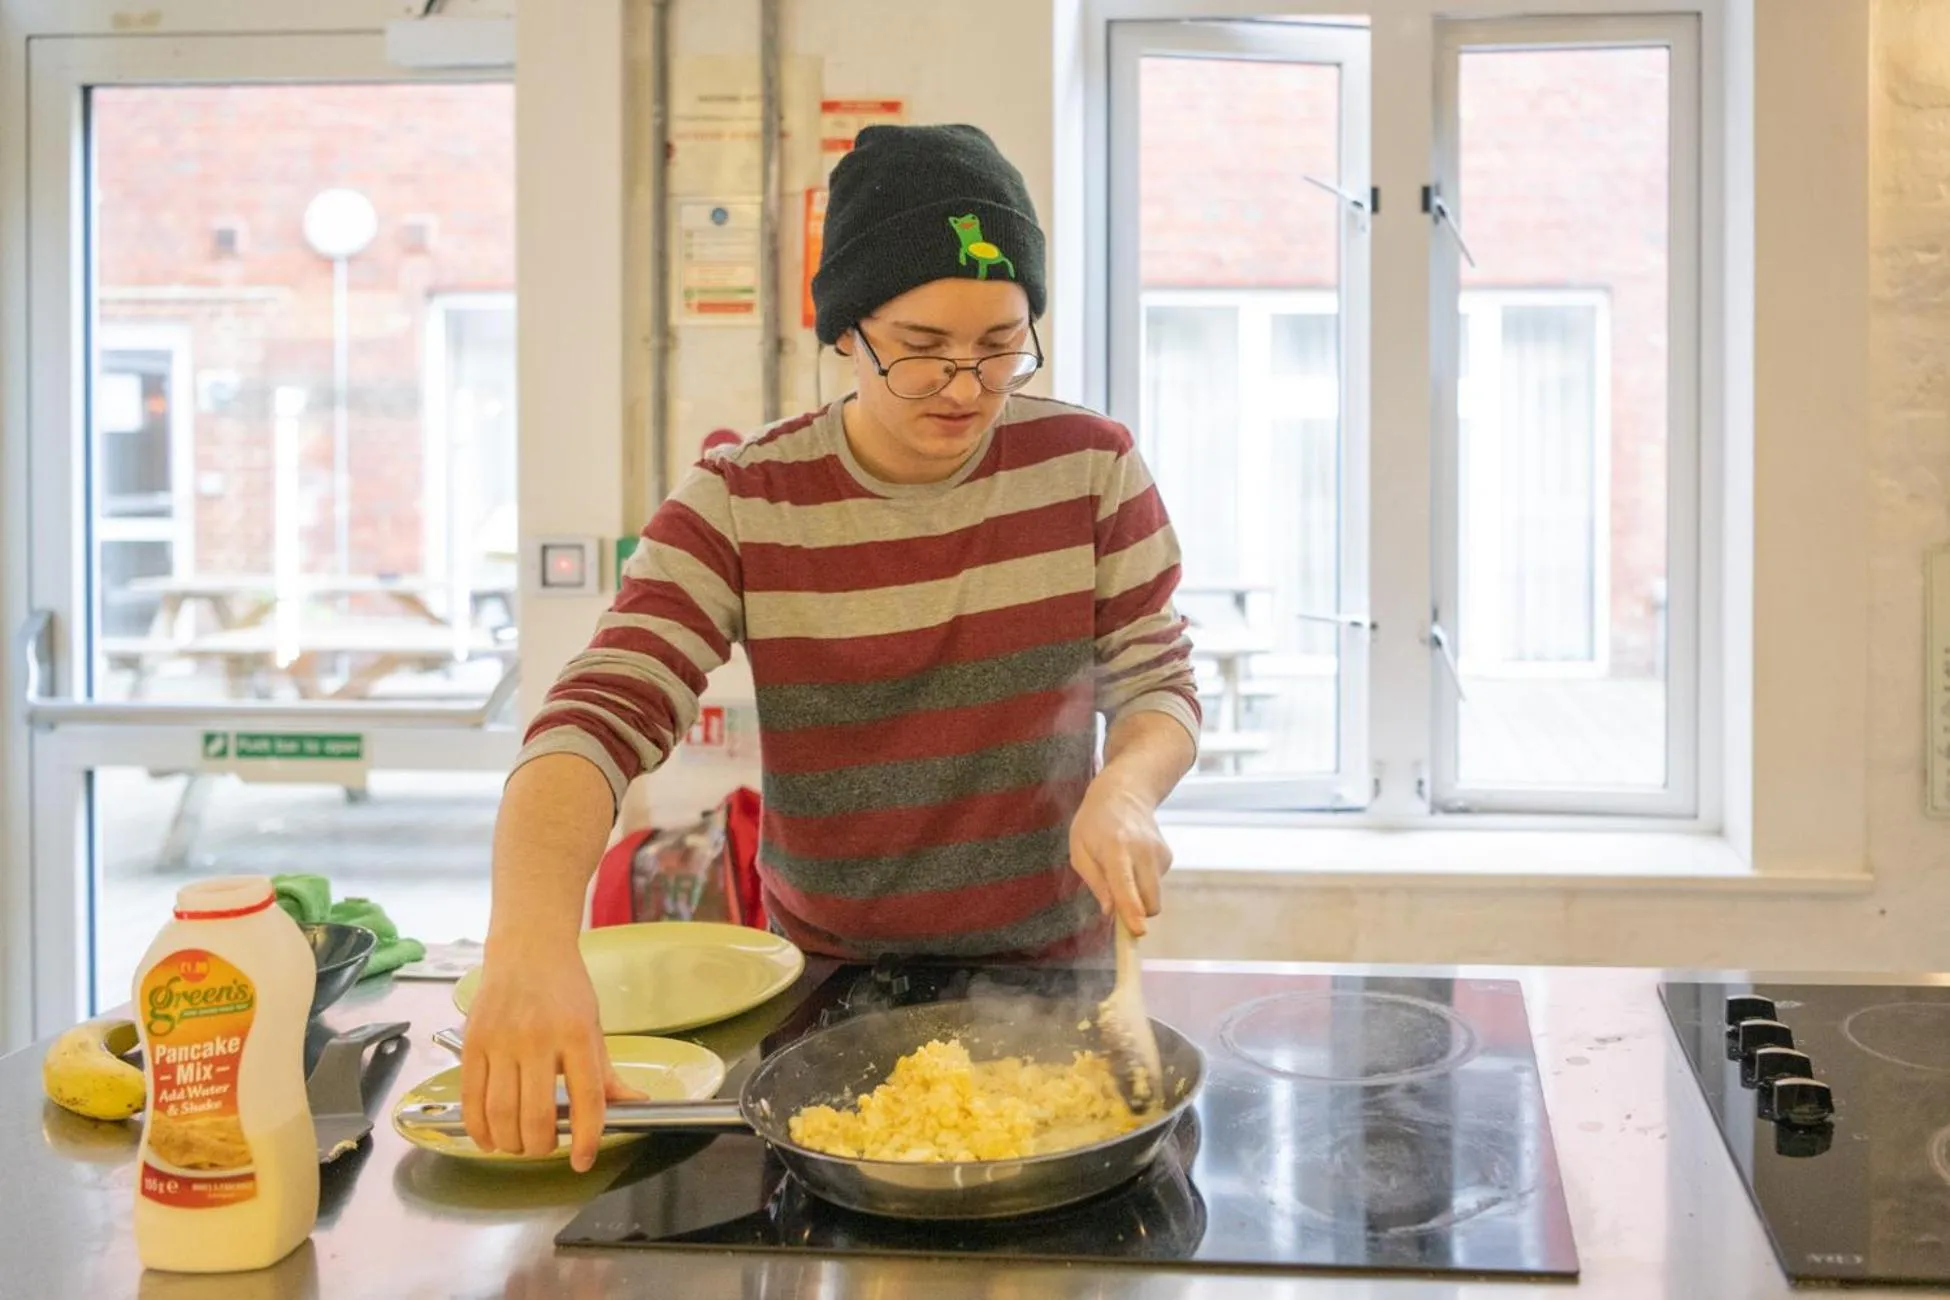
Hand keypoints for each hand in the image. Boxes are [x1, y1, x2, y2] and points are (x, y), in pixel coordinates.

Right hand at [459, 937, 645, 1171]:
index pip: (587, 1100)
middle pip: (537, 1116)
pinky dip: (478, 1129)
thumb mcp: (595, 1026)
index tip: (582, 1160)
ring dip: (511, 1142)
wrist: (527, 948)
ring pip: (501, 1114)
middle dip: (542, 1146)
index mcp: (578, 1035)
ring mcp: (501, 1041)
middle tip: (546, 1147)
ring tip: (520, 1144)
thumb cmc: (565, 989)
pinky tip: (489, 1138)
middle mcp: (538, 1038)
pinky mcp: (472, 1043)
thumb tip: (635, 1105)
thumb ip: (607, 1073)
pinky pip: (471, 1099)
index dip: (586, 1139)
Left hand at [1068, 772, 1170, 936]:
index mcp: (1116, 848)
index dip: (1131, 910)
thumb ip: (1095, 882)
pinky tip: (1133, 860)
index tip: (1138, 931)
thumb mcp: (1079, 850)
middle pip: (1149, 900)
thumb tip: (1109, 911)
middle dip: (1135, 912)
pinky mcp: (1168, 856)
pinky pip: (1155, 885)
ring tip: (1121, 868)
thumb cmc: (1094, 824)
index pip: (1125, 884)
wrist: (1124, 793)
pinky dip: (1143, 882)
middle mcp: (1143, 851)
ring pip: (1153, 896)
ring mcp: (1159, 853)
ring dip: (1138, 895)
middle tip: (1116, 902)